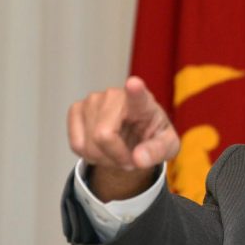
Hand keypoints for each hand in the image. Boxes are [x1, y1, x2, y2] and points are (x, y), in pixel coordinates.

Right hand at [67, 76, 179, 200]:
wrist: (137, 134)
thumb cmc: (153, 136)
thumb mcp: (167, 147)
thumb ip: (157, 152)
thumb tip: (138, 159)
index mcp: (144, 103)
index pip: (138, 96)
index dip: (135, 90)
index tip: (134, 83)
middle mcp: (115, 95)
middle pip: (103, 136)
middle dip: (115, 158)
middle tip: (130, 160)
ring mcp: (93, 100)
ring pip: (88, 144)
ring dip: (104, 159)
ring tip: (118, 153)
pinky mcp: (76, 108)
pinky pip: (77, 145)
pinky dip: (89, 156)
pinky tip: (103, 149)